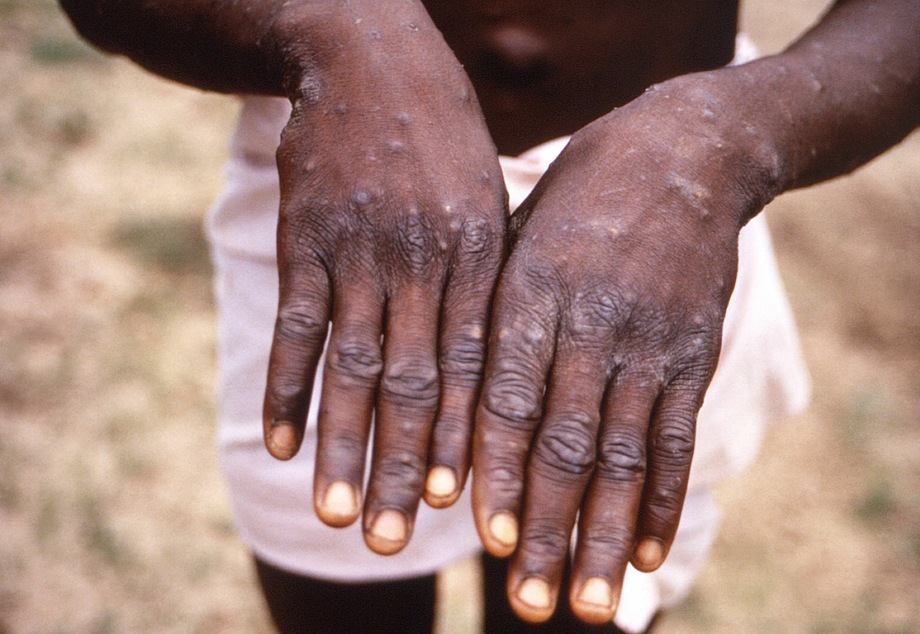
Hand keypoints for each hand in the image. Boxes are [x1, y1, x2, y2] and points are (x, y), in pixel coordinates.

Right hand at [261, 4, 506, 554]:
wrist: (371, 59)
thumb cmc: (443, 140)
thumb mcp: (487, 199)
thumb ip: (490, 279)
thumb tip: (498, 365)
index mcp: (478, 257)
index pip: (475, 366)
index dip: (467, 438)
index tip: (461, 505)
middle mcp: (422, 262)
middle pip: (415, 383)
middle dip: (406, 465)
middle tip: (398, 539)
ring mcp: (359, 252)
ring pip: (351, 367)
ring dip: (343, 445)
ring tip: (338, 513)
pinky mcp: (306, 241)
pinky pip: (295, 326)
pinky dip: (284, 386)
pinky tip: (277, 442)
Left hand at [472, 73, 777, 622]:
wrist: (683, 154)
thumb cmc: (578, 199)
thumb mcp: (519, 234)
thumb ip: (490, 314)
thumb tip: (448, 402)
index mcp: (531, 290)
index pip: (507, 396)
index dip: (496, 469)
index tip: (483, 537)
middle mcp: (591, 322)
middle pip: (565, 442)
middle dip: (545, 527)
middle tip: (528, 602)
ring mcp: (649, 341)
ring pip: (623, 454)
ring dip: (602, 534)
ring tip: (585, 604)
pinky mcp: (693, 353)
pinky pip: (676, 436)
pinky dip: (661, 499)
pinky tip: (645, 552)